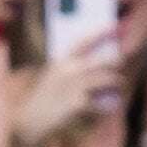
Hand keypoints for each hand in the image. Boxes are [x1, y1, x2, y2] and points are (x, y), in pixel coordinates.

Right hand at [13, 31, 123, 145]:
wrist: (26, 119)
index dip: (101, 34)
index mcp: (60, 61)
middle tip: (120, 64)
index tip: (115, 27)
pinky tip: (111, 106)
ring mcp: (75, 87)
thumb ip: (66, 68)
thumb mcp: (47, 76)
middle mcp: (69, 71)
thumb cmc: (37, 98)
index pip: (85, 42)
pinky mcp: (78, 104)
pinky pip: (103, 102)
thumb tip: (88, 64)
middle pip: (104, 61)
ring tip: (119, 85)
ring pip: (108, 79)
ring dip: (117, 83)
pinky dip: (109, 105)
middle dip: (117, 62)